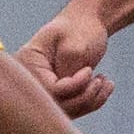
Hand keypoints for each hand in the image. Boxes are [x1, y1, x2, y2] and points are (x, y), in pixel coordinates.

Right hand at [18, 4, 113, 118]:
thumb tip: (65, 94)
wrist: (86, 23)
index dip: (74, 86)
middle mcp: (31, 79)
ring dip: (91, 100)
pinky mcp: (57, 95)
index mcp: (28, 62)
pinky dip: (92, 102)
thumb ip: (68, 71)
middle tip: (101, 81)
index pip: (50, 89)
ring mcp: (44, 88)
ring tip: (105, 82)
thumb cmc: (80, 28)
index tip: (89, 70)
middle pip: (56, 105)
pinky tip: (103, 86)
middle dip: (83, 97)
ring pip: (66, 111)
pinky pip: (73, 109)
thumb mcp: (74, 46)